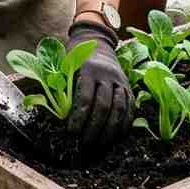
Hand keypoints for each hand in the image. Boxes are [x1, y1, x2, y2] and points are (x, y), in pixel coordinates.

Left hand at [67, 21, 133, 146]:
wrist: (98, 44)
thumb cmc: (75, 59)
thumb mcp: (66, 67)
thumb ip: (64, 87)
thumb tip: (59, 115)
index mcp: (89, 69)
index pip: (85, 97)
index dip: (79, 118)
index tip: (72, 132)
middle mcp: (107, 75)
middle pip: (104, 105)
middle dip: (94, 127)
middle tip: (84, 143)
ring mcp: (120, 81)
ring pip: (119, 108)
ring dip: (109, 130)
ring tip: (99, 144)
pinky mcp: (129, 87)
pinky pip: (130, 108)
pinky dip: (124, 125)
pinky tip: (115, 137)